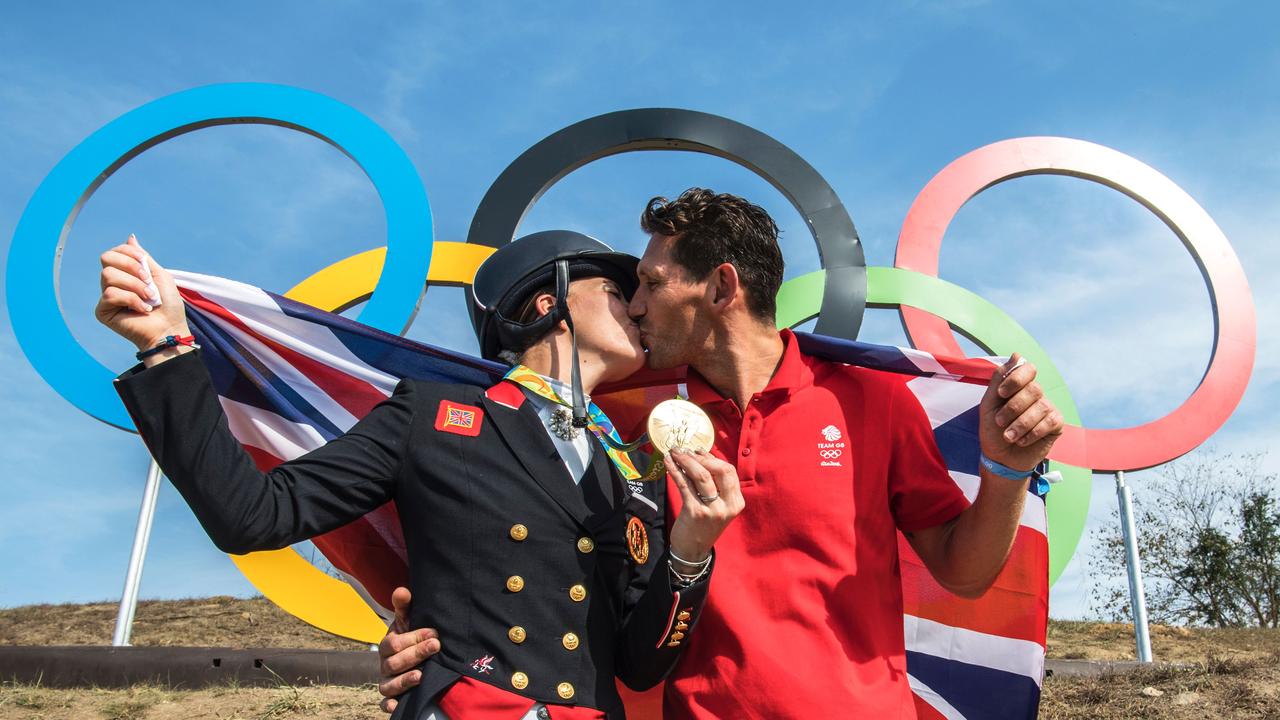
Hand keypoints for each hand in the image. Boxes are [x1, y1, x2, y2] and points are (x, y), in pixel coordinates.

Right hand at [94, 235, 189, 352]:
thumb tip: (130, 237)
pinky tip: (143, 309)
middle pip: (107, 259)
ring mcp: (106, 296)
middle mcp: (113, 283)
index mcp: (125, 273)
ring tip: (150, 298)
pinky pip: (110, 294)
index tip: (145, 263)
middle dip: (131, 267)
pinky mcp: (102, 310)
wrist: (169, 328)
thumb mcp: (159, 275)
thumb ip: (143, 258)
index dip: (128, 253)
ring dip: (135, 286)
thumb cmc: (168, 305)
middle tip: (148, 281)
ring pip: (108, 276)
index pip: (114, 252)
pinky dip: (131, 300)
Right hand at [377, 587, 439, 713]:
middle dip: (416, 654)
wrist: (413, 655)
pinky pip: (385, 704)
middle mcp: (385, 664)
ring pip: (389, 685)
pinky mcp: (391, 698)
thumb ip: (405, 607)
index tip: (434, 633)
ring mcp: (387, 681)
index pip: (394, 642)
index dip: (413, 638)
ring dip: (405, 680)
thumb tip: (402, 590)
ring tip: (422, 675)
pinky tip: (398, 705)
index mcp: (388, 645)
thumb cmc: (410, 636)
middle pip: (394, 663)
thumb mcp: (408, 620)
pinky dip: (390, 705)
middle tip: (436, 646)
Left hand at [665, 449, 745, 562]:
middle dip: (700, 457)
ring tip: (674, 452)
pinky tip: (668, 462)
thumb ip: (715, 485)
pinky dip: (675, 471)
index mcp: (736, 502)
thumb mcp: (717, 506)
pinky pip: (684, 485)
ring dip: (686, 460)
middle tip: (684, 450)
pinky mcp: (694, 512)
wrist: (693, 551)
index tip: (698, 451)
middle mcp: (727, 505)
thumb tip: (701, 455)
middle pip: (718, 470)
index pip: (729, 471)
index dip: (712, 458)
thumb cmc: (704, 525)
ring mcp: (712, 509)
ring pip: (701, 476)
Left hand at [979, 354, 1063, 472]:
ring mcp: (1047, 408)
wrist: (1000, 458)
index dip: (1016, 379)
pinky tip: (1022, 441)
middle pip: (1034, 389)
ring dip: (1020, 424)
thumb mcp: (989, 404)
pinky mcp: (1056, 424)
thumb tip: (1017, 355)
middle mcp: (1035, 394)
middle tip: (1000, 421)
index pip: (1027, 368)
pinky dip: (1032, 433)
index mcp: (1019, 386)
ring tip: (1008, 436)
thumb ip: (999, 380)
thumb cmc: (993, 430)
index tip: (1001, 394)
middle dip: (1013, 407)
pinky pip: (1049, 422)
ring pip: (1041, 407)